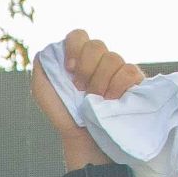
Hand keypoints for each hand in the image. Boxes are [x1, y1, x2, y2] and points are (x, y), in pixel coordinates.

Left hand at [30, 28, 144, 167]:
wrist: (85, 140)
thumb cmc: (65, 117)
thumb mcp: (44, 92)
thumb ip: (42, 66)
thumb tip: (49, 47)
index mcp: (79, 60)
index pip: (79, 36)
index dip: (75, 47)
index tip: (70, 69)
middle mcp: (99, 62)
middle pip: (96, 44)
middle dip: (86, 68)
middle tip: (81, 90)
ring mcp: (118, 70)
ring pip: (113, 58)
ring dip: (100, 82)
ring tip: (96, 100)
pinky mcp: (135, 82)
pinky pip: (128, 72)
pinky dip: (117, 87)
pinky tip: (112, 101)